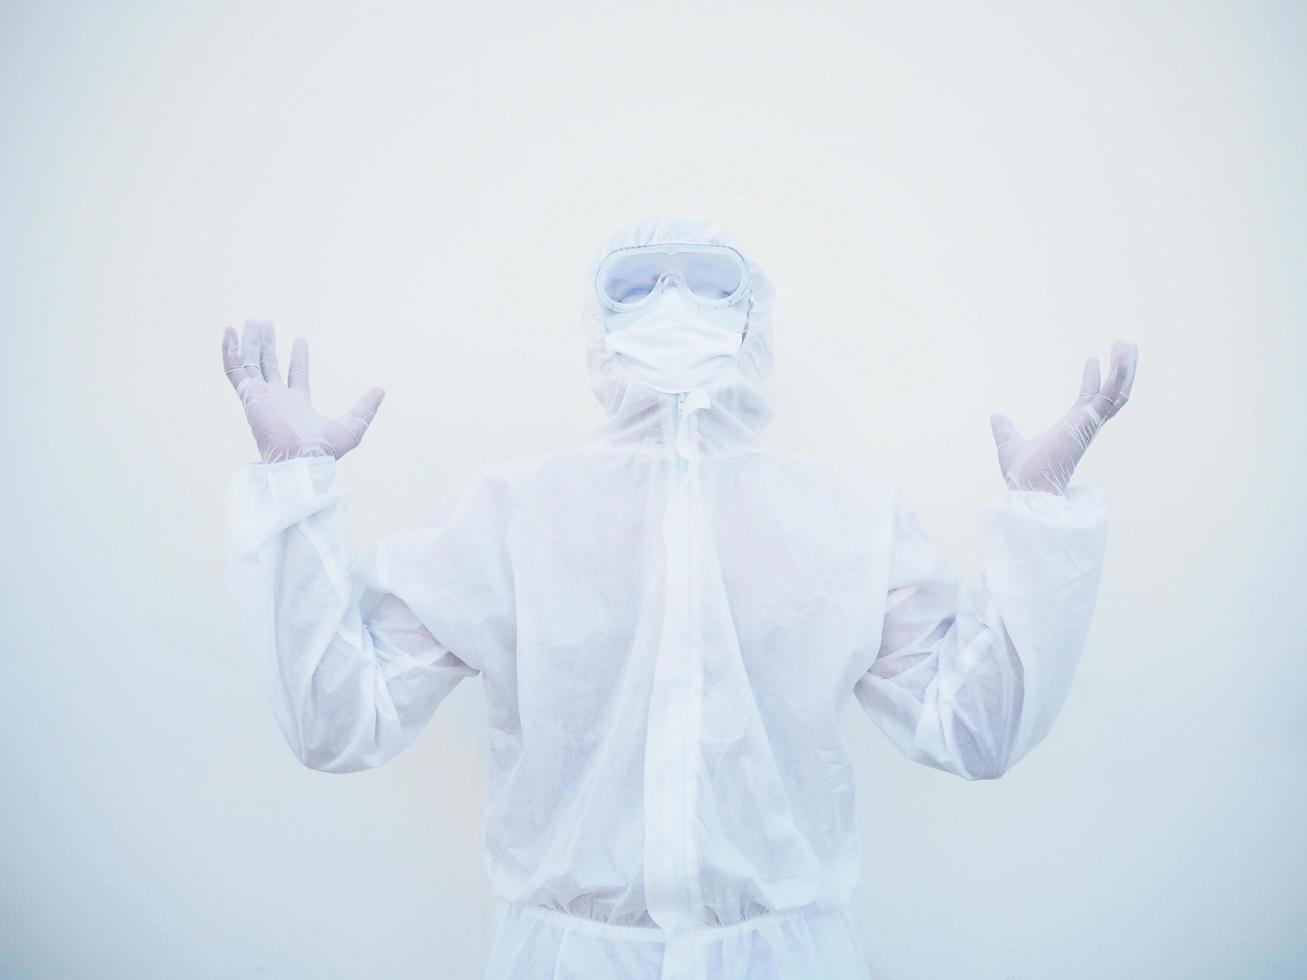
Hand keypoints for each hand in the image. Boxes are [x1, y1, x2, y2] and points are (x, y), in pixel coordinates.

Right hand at [222, 319, 384, 462]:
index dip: (298, 356)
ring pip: (250, 364)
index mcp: (298, 405)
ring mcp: (260, 397)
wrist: (300, 460)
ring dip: (250, 342)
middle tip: (266, 323)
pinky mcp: (248, 396)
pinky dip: (230, 351)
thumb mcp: (353, 425)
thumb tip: (381, 390)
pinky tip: (229, 331)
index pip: (296, 375)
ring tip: (252, 321)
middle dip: (267, 345)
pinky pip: (234, 370)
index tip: (301, 339)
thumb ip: (365, 407)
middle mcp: (276, 400)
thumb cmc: (324, 450)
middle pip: (268, 366)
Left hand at [989, 340, 1137, 493]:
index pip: (1088, 400)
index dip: (1092, 380)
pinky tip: (1123, 355)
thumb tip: (995, 418)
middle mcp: (1086, 426)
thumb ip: (1005, 430)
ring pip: (1118, 393)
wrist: (1028, 486)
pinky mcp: (1090, 421)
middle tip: (1125, 347)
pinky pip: (1112, 394)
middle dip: (1121, 372)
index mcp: (1072, 429)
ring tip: (1128, 344)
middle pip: (1113, 395)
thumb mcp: (1010, 444)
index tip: (1093, 359)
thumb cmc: (1023, 474)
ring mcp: (1090, 423)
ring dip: (1126, 369)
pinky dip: (1120, 374)